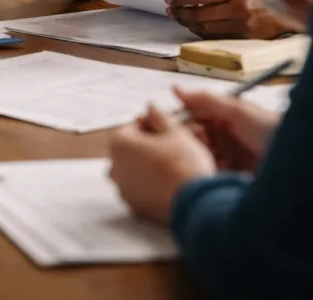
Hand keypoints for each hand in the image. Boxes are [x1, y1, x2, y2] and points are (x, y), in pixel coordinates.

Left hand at [109, 105, 216, 223]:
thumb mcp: (176, 133)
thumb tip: (151, 107)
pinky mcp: (134, 205)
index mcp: (120, 145)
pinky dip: (150, 181)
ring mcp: (123, 188)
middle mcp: (115, 167)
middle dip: (151, 144)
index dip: (151, 123)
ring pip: (135, 168)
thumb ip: (160, 117)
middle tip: (173, 143)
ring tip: (173, 161)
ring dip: (150, 162)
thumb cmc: (185, 165)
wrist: (197, 202)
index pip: (131, 127)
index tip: (166, 126)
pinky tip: (170, 179)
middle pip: (131, 148)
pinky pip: (140, 187)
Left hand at [165, 0, 299, 38]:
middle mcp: (240, 7)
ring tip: (177, 17)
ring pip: (204, 28)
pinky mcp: (244, 38)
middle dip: (180, 12)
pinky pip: (214, 36)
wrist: (288, 9)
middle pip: (200, 14)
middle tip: (169, 10)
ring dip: (186, 23)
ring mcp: (242, 25)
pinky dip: (199, 31)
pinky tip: (192, 25)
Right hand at [173, 88, 280, 171]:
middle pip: (192, 138)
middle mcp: (220, 136)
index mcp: (220, 117)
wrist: (294, 157)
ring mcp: (225, 157)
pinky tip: (216, 168)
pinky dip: (209, 169)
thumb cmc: (267, 127)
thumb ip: (205, 99)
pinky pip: (209, 172)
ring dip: (200, 155)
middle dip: (190, 140)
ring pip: (198, 155)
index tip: (181, 128)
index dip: (182, 123)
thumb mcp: (236, 109)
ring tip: (211, 156)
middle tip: (200, 143)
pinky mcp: (229, 175)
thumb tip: (175, 89)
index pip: (191, 118)